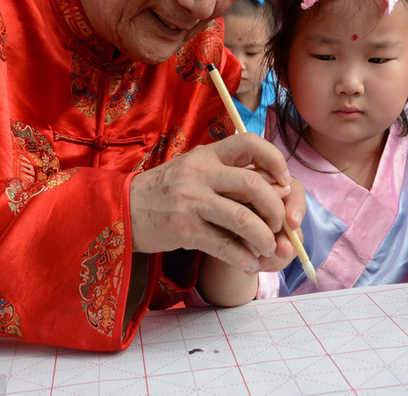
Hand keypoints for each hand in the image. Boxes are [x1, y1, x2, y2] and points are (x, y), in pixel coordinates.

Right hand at [129, 132, 305, 272]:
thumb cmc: (166, 191)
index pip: (249, 142)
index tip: (285, 181)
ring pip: (243, 218)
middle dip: (275, 208)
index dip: (275, 159)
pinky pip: (223, 245)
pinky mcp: (184, 229)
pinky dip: (243, 257)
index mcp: (206, 154)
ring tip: (268, 248)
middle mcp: (200, 173)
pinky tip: (249, 263)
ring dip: (263, 238)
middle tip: (280, 225)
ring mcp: (191, 201)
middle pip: (253, 184)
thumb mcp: (195, 171)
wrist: (122, 210)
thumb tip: (278, 189)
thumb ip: (229, 176)